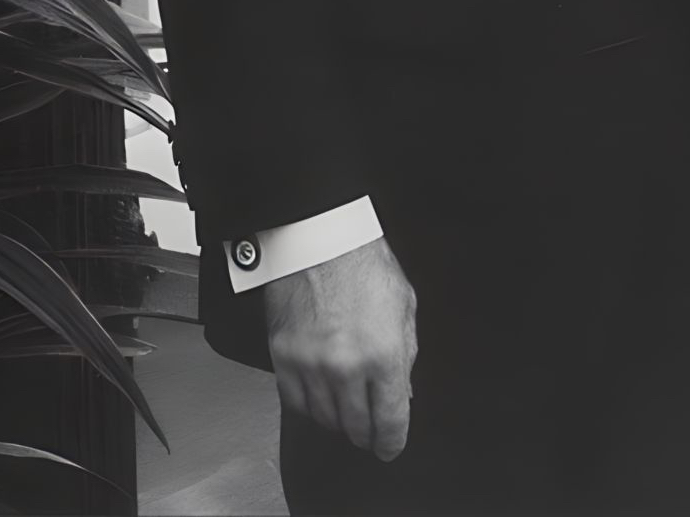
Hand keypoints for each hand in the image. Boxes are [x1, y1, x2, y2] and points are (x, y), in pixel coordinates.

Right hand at [263, 236, 417, 459]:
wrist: (319, 242)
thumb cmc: (365, 266)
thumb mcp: (404, 308)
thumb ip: (405, 355)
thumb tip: (402, 392)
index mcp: (384, 354)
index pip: (391, 420)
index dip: (392, 441)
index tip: (390, 447)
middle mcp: (346, 367)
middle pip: (356, 426)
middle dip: (367, 434)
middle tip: (371, 432)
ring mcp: (311, 366)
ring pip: (325, 419)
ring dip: (339, 421)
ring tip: (348, 410)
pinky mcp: (284, 360)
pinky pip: (296, 404)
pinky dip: (311, 408)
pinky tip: (322, 398)